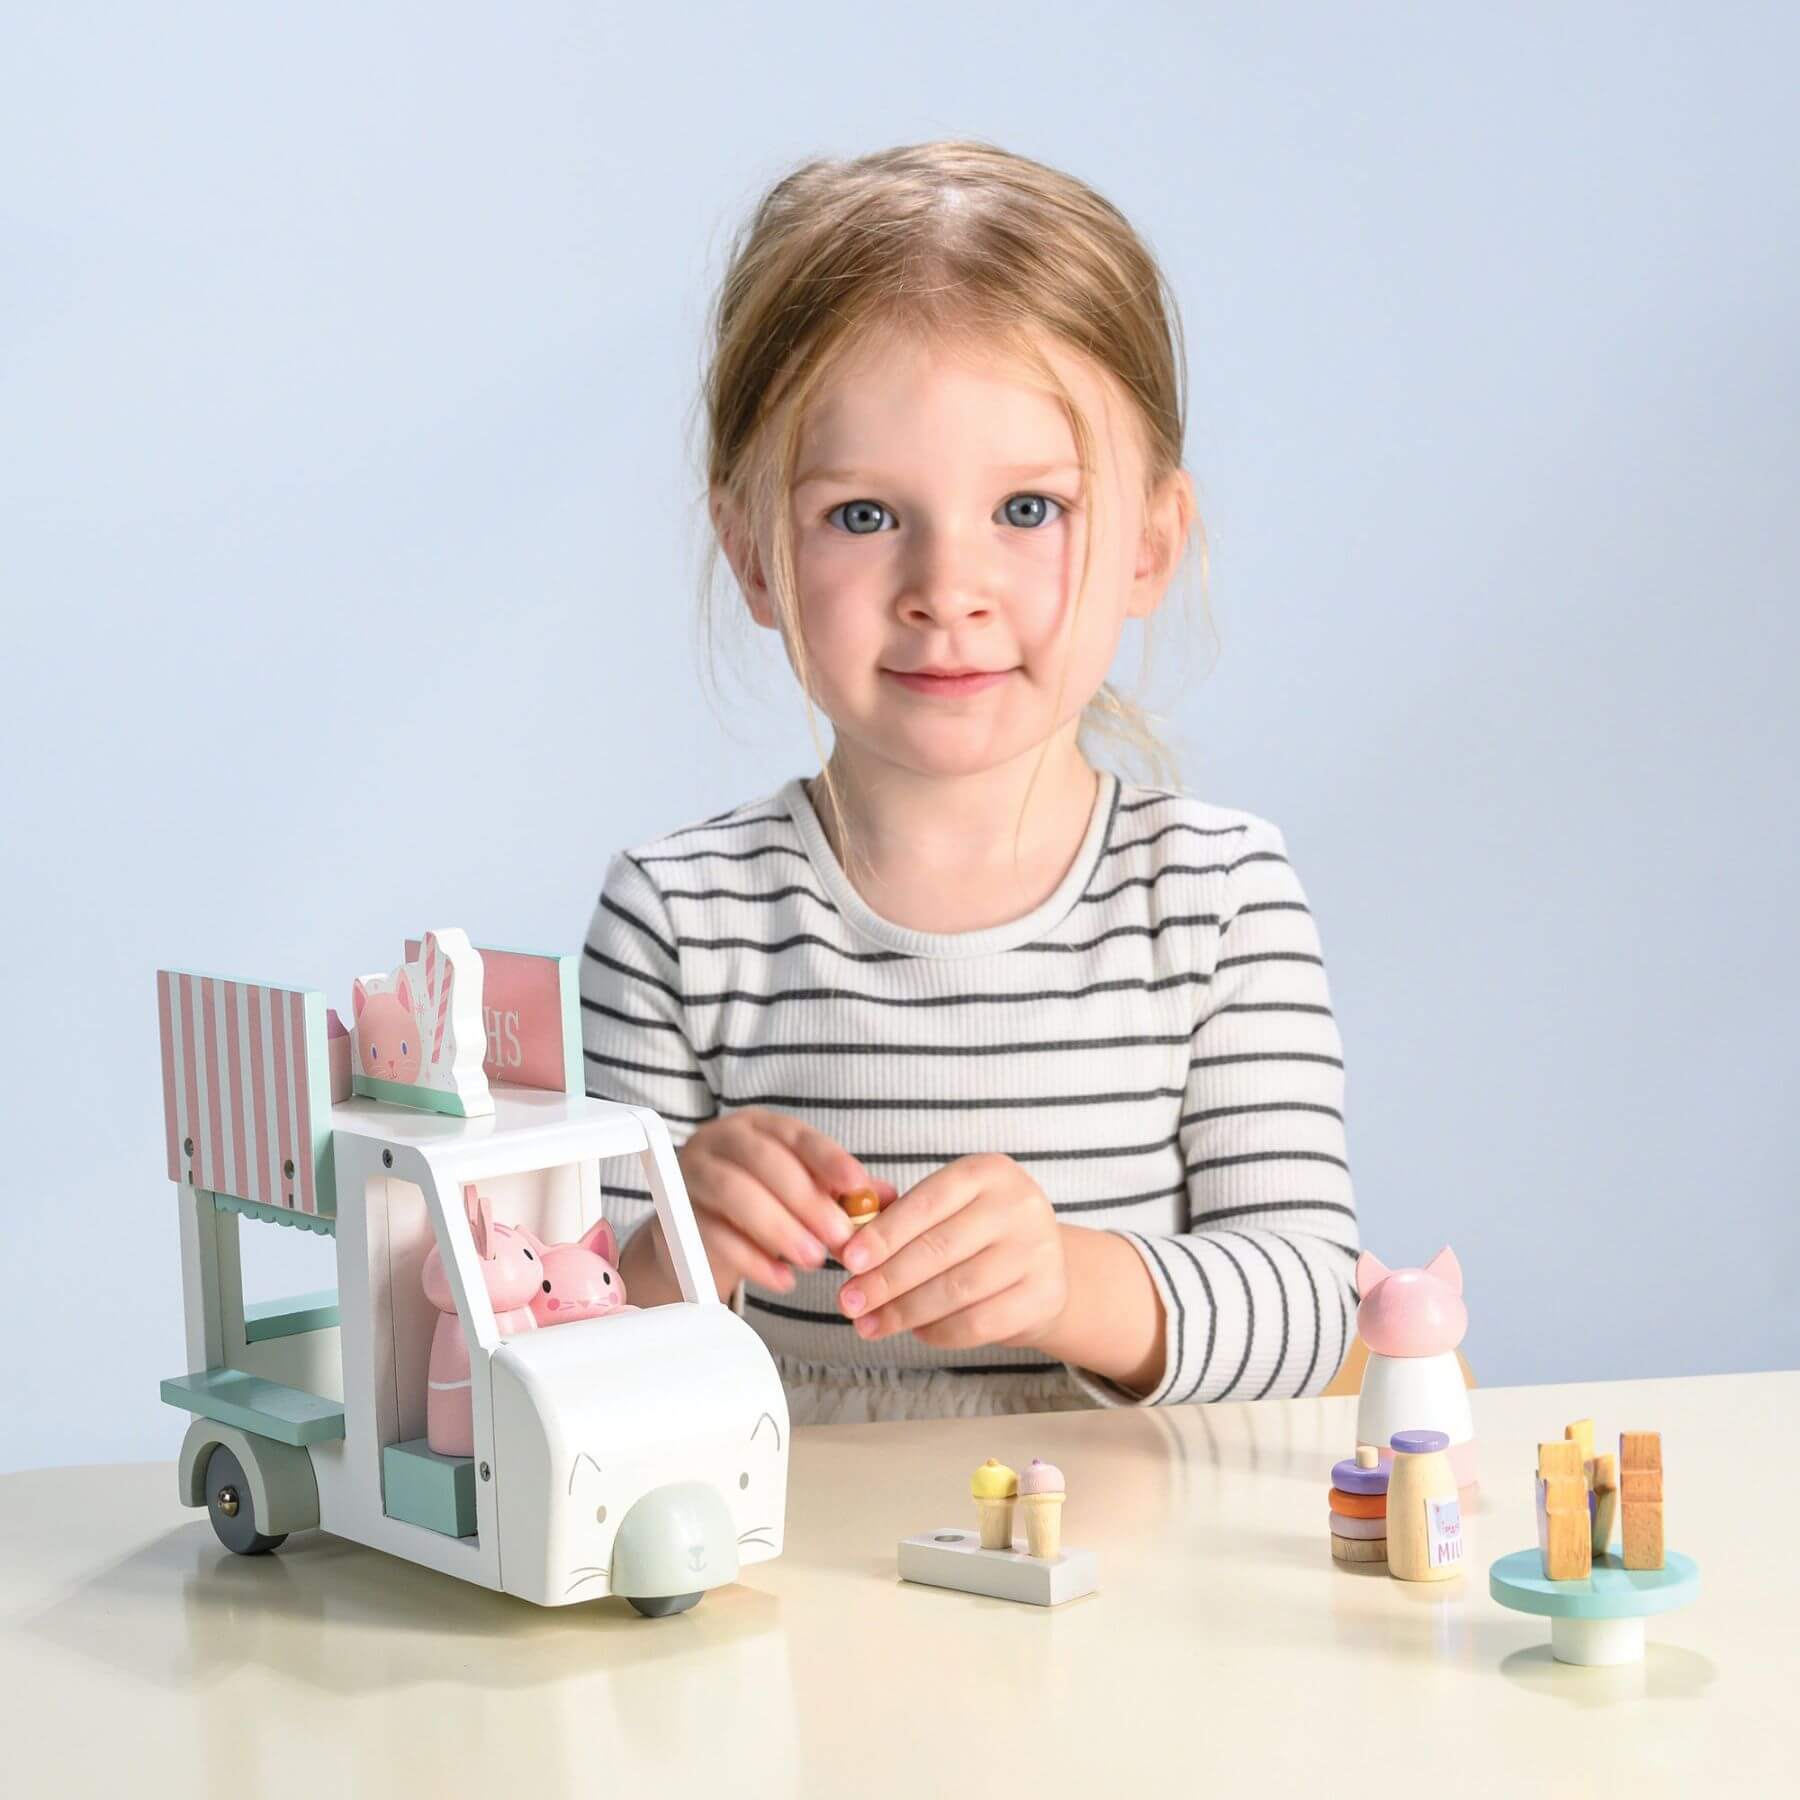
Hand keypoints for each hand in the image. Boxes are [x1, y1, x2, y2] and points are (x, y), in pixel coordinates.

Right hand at [673, 1108, 898, 1302]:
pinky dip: (754, 1261)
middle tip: (840, 1238)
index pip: (796, 1135)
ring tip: (813, 1260)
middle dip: (807, 1201)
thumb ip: (843, 1194)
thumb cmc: (760, 1205)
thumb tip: (891, 1199)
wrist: (696, 1236)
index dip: (828, 1158)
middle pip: (764, 1162)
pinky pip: (714, 1236)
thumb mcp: (802, 1194)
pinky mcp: (675, 1217)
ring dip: (780, 1229)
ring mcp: (693, 1176)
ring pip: (734, 1193)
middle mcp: (722, 1142)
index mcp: (759, 1127)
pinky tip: (784, 1280)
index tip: (857, 1183)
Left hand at [834, 1153, 1068, 1350]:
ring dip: (903, 1312)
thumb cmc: (977, 1233)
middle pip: (938, 1249)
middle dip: (885, 1280)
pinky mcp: (1044, 1296)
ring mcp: (1037, 1251)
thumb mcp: (946, 1209)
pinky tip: (916, 1332)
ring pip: (955, 1290)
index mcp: (988, 1171)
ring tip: (868, 1324)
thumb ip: (898, 1217)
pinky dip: (938, 1332)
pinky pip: (978, 1323)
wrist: (1043, 1266)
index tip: (849, 1261)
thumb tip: (844, 1245)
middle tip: (848, 1302)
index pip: (926, 1202)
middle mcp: (1019, 1205)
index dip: (884, 1234)